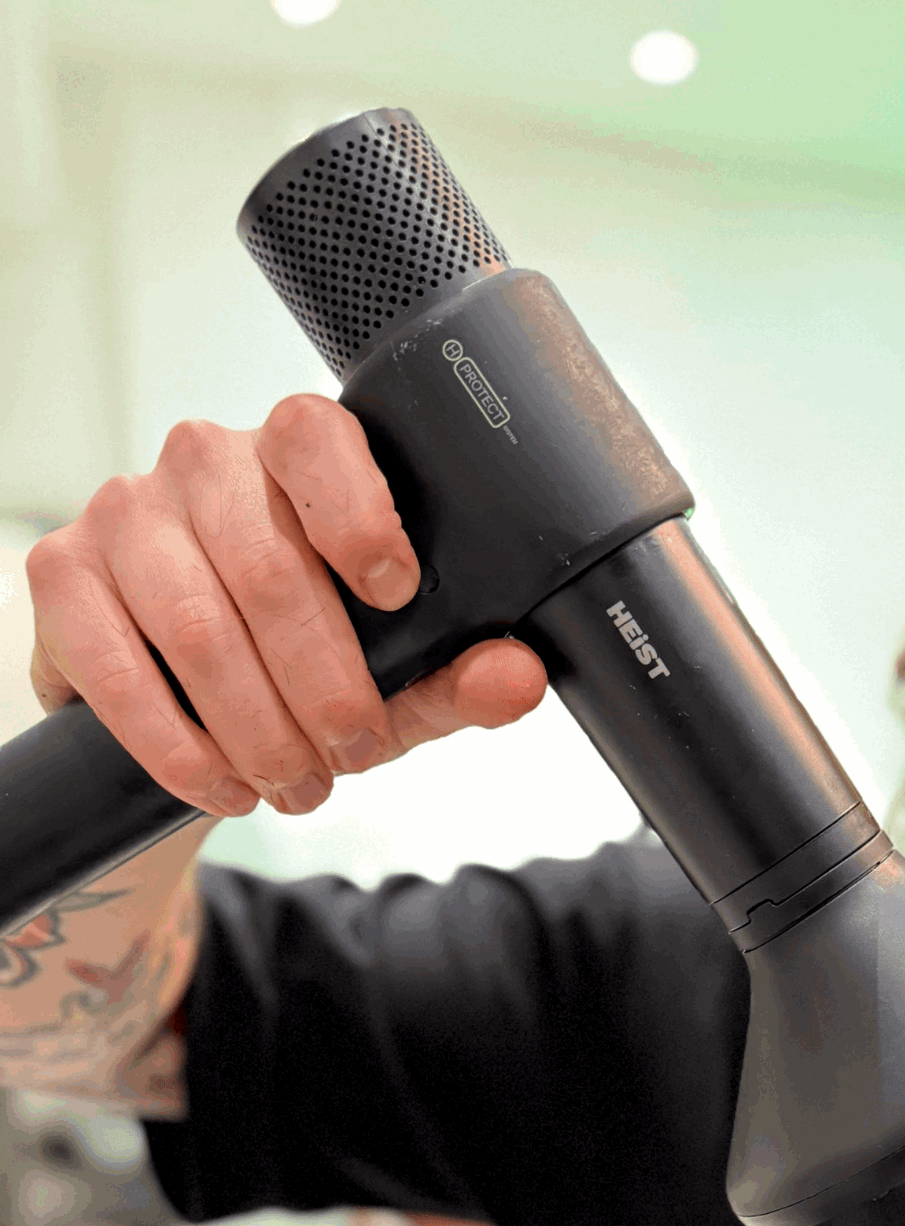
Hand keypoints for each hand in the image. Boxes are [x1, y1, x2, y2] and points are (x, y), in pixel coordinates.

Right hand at [25, 397, 547, 820]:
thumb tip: (518, 677)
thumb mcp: (398, 674)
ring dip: (256, 727)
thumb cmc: (306, 662)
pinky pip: (118, 666)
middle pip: (269, 568)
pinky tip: (221, 781)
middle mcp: (206, 462)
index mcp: (300, 458)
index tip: (396, 595)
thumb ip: (459, 674)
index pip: (320, 442)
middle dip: (322, 684)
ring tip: (294, 783)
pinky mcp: (63, 571)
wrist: (195, 702)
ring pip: (198, 627)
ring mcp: (126, 510)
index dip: (360, 517)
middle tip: (351, 752)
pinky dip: (177, 744)